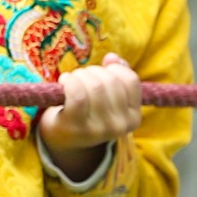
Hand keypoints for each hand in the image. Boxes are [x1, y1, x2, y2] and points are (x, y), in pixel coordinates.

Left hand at [38, 54, 141, 180]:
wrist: (63, 139)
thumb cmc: (87, 112)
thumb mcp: (108, 99)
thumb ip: (116, 77)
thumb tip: (113, 58)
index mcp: (133, 118)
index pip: (130, 80)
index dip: (113, 68)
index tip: (100, 72)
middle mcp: (120, 126)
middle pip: (110, 81)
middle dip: (93, 71)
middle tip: (81, 76)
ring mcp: (99, 128)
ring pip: (95, 86)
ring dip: (80, 75)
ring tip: (71, 79)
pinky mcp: (77, 126)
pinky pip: (77, 94)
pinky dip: (70, 81)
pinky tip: (64, 82)